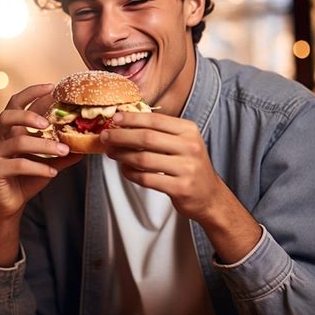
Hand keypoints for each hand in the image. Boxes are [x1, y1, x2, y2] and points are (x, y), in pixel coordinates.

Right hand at [0, 83, 81, 220]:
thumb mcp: (47, 161)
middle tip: (48, 122)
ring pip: (18, 142)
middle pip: (8, 115)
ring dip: (44, 145)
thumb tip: (87, 142)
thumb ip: (63, 151)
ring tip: (64, 150)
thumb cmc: (26, 178)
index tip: (52, 86)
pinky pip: (18, 165)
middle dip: (29, 115)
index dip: (32, 92)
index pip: (16, 102)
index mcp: (8, 129)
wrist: (7, 205)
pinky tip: (53, 172)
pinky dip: (38, 167)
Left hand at [100, 111, 221, 221]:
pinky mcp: (180, 188)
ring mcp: (187, 168)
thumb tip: (126, 122)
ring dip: (122, 155)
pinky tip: (124, 169)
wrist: (210, 196)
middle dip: (121, 136)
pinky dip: (130, 173)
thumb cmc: (189, 165)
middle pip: (147, 138)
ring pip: (144, 159)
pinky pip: (146, 178)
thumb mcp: (183, 142)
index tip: (115, 118)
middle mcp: (190, 147)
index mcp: (189, 130)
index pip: (155, 120)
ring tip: (111, 153)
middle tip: (105, 136)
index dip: (133, 118)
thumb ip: (160, 132)